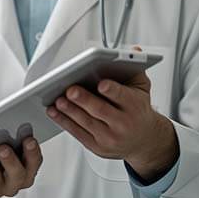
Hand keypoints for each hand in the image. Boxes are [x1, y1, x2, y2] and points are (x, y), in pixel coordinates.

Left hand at [47, 66, 178, 181]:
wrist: (144, 140)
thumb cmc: (138, 110)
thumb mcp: (142, 89)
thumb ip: (136, 69)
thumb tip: (134, 50)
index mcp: (135, 106)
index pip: (123, 97)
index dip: (112, 91)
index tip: (101, 84)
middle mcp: (123, 124)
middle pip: (101, 110)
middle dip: (84, 100)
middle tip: (70, 90)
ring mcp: (110, 138)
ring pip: (86, 122)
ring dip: (70, 111)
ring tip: (58, 100)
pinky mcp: (97, 147)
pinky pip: (78, 133)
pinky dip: (64, 122)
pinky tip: (54, 112)